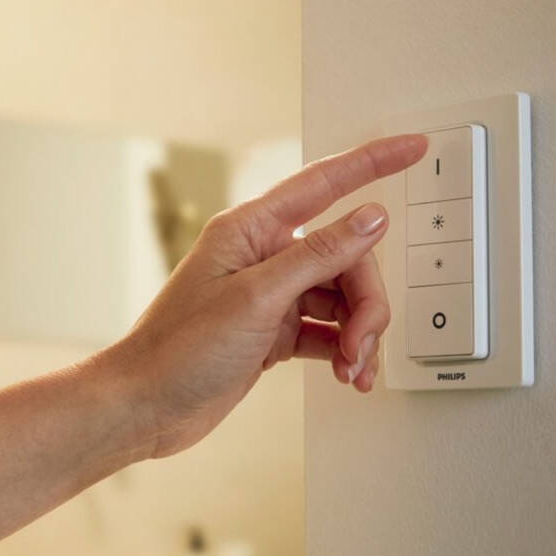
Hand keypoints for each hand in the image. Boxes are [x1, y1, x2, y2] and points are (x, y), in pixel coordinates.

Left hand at [117, 134, 427, 457]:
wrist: (144, 408)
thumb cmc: (177, 351)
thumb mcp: (256, 299)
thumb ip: (319, 256)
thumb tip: (369, 218)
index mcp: (251, 230)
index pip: (325, 184)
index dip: (373, 163)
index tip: (411, 147)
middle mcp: (264, 256)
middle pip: (346, 259)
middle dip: (367, 302)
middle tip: (362, 343)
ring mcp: (271, 295)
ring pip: (343, 298)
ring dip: (358, 334)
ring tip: (352, 368)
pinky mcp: (275, 331)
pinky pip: (330, 330)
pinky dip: (345, 350)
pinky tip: (348, 373)